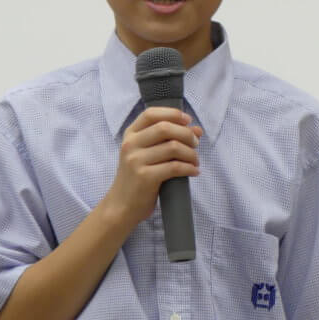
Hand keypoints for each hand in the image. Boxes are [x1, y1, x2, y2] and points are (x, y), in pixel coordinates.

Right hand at [103, 106, 202, 226]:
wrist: (121, 206)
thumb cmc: (137, 178)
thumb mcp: (147, 154)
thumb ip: (168, 140)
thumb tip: (197, 130)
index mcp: (130, 135)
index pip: (151, 114)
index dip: (172, 113)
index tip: (188, 121)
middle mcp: (130, 144)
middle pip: (165, 128)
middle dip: (186, 134)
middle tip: (196, 144)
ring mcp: (136, 160)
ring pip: (173, 147)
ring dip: (191, 153)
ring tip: (195, 161)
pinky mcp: (145, 177)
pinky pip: (174, 167)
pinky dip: (189, 168)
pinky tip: (194, 171)